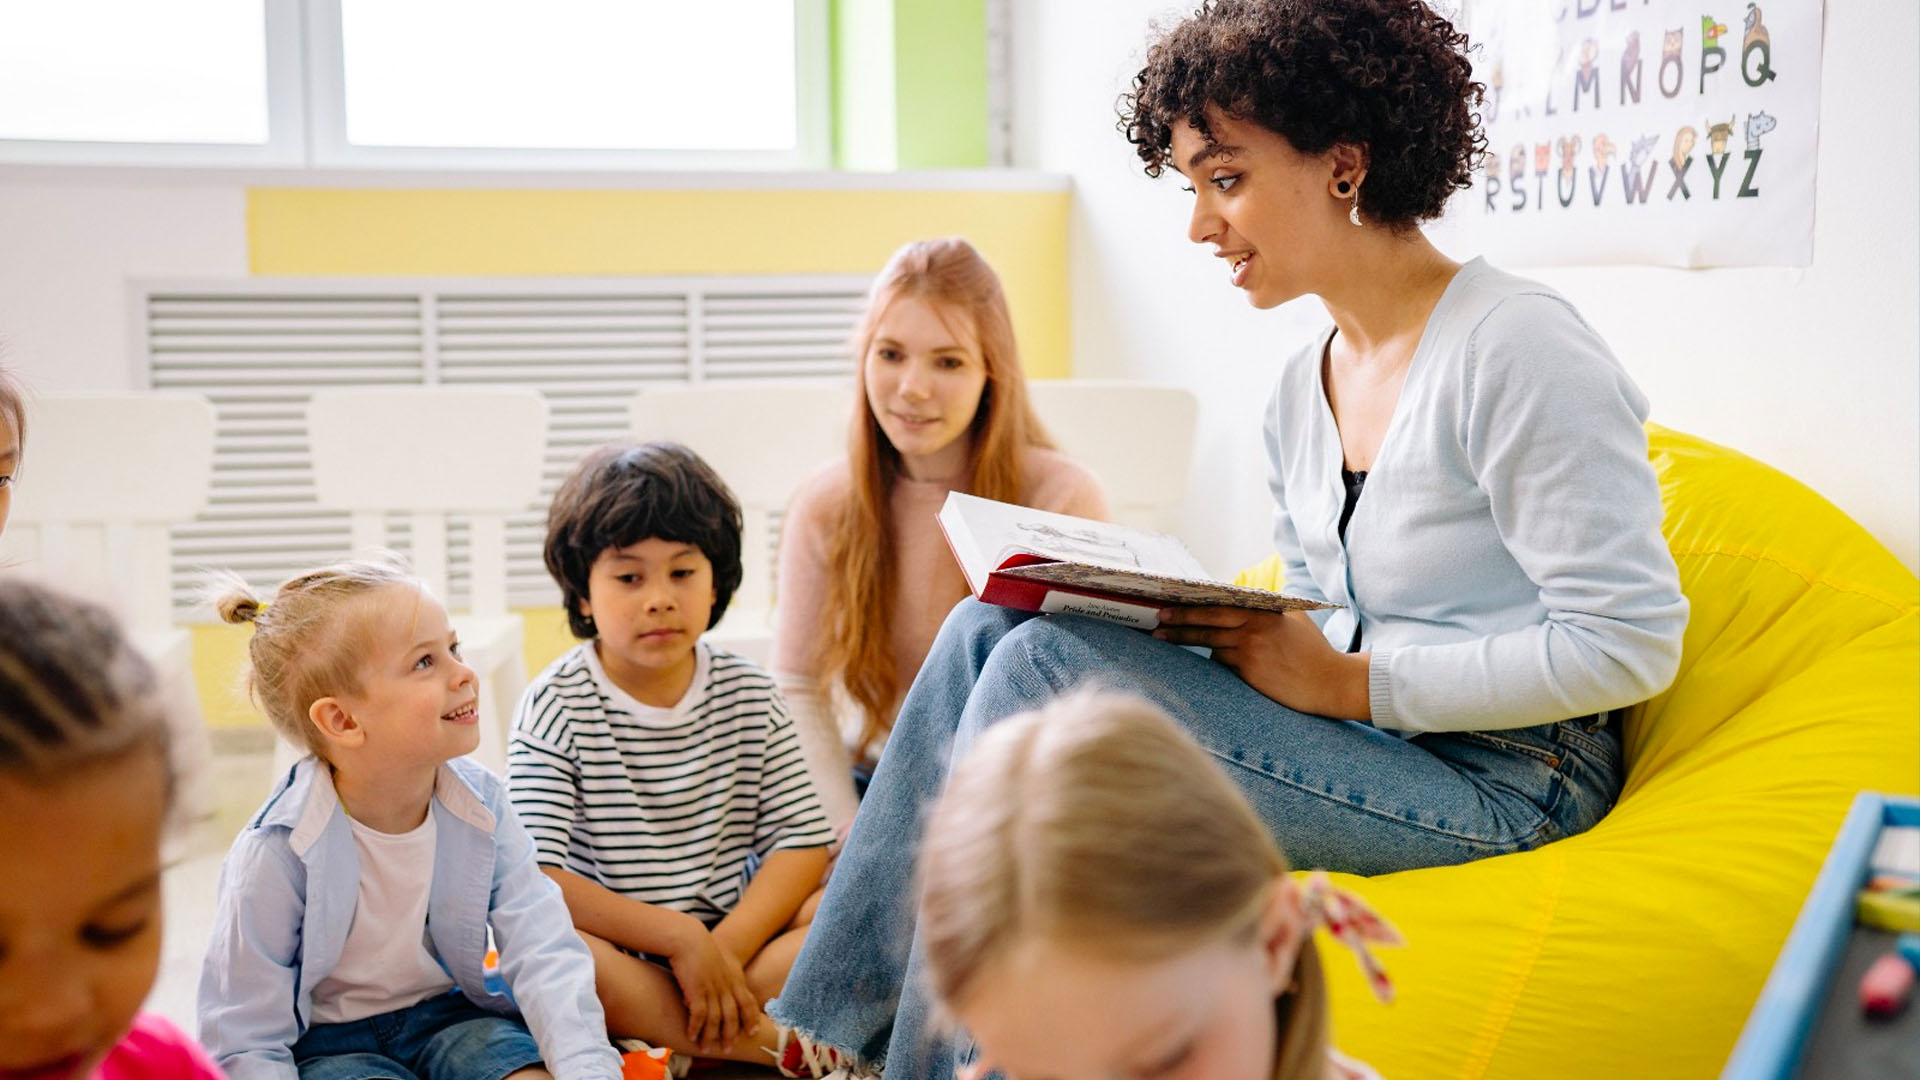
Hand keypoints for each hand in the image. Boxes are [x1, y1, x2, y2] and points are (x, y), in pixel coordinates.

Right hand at [666, 922, 762, 1052]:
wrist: (689, 938)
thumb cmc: (700, 948)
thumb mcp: (717, 962)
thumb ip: (720, 977)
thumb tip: (716, 991)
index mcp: (733, 978)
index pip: (748, 1002)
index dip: (751, 1018)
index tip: (752, 1032)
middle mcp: (725, 985)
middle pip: (733, 1016)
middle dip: (730, 1034)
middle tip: (727, 1049)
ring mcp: (712, 988)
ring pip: (716, 1019)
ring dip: (711, 1036)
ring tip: (706, 1049)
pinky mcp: (697, 989)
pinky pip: (699, 1015)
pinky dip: (696, 1027)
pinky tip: (691, 1036)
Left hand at [1153, 607, 1370, 719]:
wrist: (1330, 682)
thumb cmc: (1314, 651)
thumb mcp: (1294, 619)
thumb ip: (1269, 610)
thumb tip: (1244, 599)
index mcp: (1263, 612)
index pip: (1219, 605)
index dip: (1193, 605)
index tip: (1171, 603)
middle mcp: (1254, 629)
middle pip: (1206, 623)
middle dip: (1178, 622)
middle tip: (1157, 621)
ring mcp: (1250, 652)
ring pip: (1211, 645)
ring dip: (1189, 642)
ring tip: (1163, 639)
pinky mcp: (1249, 673)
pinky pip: (1223, 665)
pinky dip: (1219, 662)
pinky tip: (1219, 661)